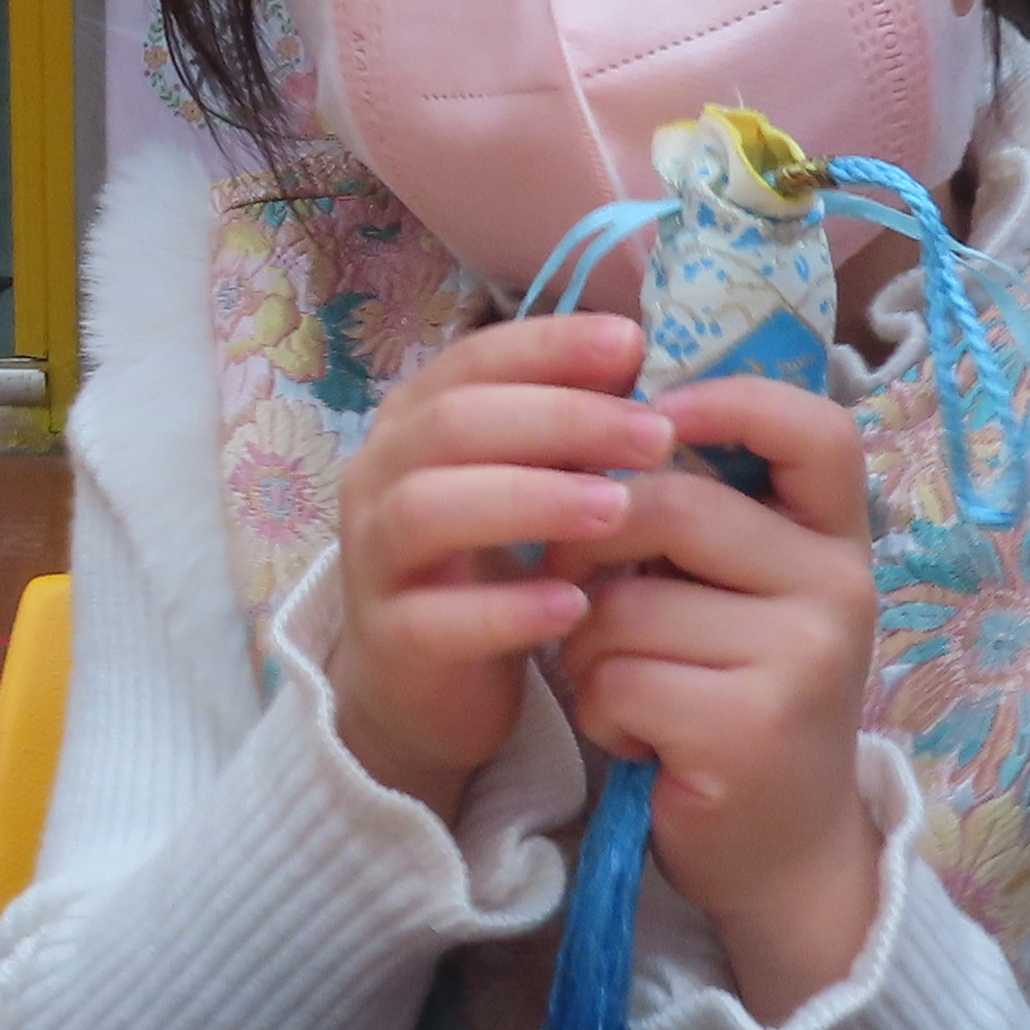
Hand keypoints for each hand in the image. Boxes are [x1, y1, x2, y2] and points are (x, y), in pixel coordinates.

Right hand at [324, 319, 670, 822]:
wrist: (420, 685)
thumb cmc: (486, 562)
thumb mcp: (524, 479)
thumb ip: (565, 423)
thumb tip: (633, 352)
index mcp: (412, 423)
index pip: (471, 362)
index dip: (547, 346)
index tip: (631, 344)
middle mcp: (377, 478)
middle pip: (452, 425)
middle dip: (560, 419)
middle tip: (655, 436)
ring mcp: (374, 559)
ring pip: (429, 509)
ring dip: (529, 500)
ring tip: (616, 510)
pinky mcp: (390, 640)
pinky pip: (438, 619)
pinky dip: (507, 610)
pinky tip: (573, 605)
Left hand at [548, 374, 885, 1018]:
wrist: (781, 851)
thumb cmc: (732, 699)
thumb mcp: (734, 596)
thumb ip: (695, 520)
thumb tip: (592, 427)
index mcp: (836, 540)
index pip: (813, 428)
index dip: (728, 402)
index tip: (658, 416)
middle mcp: (839, 587)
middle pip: (667, 505)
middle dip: (587, 547)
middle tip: (581, 597)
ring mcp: (803, 658)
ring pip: (623, 600)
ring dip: (589, 650)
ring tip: (631, 688)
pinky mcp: (750, 725)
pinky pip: (617, 677)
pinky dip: (599, 710)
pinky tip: (639, 738)